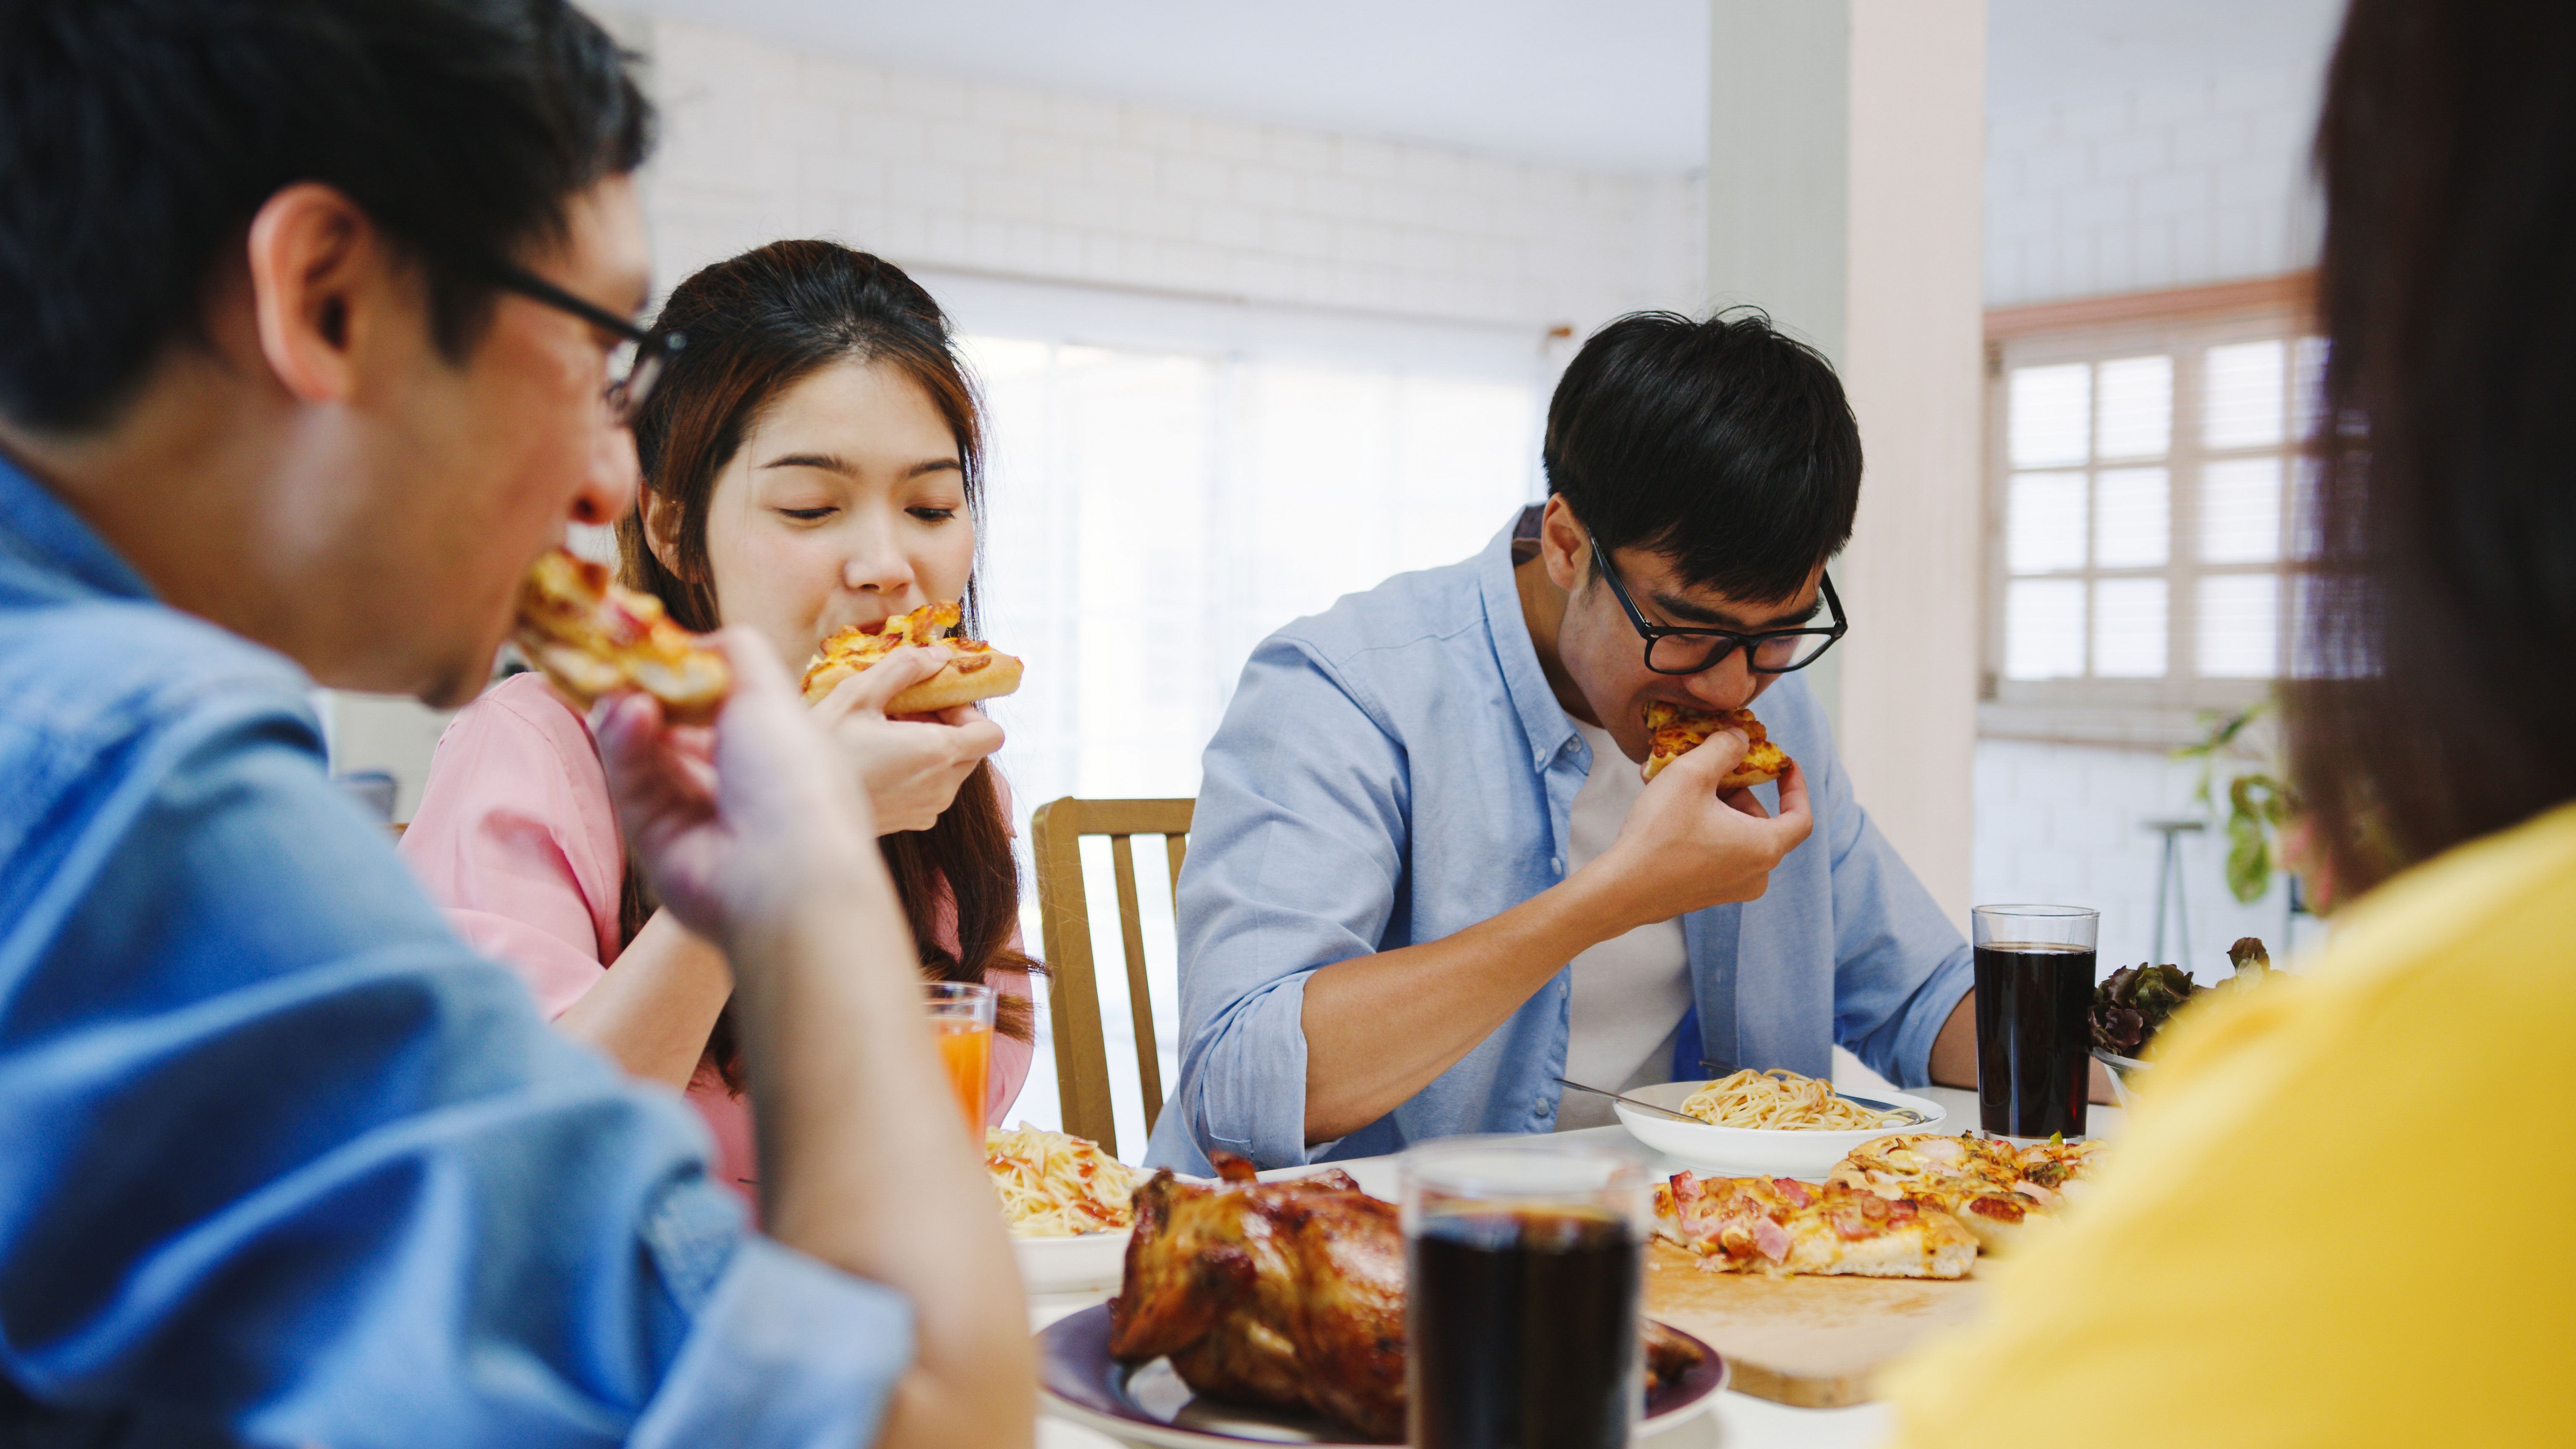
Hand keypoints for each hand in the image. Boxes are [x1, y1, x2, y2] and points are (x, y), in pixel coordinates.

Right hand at [592, 629, 875, 945]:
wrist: (785, 873)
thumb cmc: (796, 777)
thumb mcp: (772, 692)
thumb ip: (733, 652)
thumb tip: (690, 644)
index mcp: (773, 747)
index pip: (718, 704)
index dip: (683, 675)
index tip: (650, 647)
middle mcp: (734, 781)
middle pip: (671, 727)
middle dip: (643, 692)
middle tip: (614, 661)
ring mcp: (693, 813)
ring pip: (643, 753)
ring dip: (629, 715)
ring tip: (618, 688)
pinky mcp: (657, 840)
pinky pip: (631, 785)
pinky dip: (625, 748)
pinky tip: (628, 716)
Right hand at [808, 645, 1005, 833]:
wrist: (791, 808)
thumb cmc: (821, 750)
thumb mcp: (858, 695)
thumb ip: (904, 668)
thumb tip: (938, 655)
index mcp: (937, 754)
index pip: (991, 733)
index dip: (969, 710)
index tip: (933, 700)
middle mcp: (942, 788)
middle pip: (971, 749)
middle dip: (945, 724)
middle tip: (899, 712)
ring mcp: (927, 810)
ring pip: (950, 769)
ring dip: (928, 746)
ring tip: (882, 735)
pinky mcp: (911, 822)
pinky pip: (929, 788)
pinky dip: (915, 770)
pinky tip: (876, 759)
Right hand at [1582, 728, 1812, 931]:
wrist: (1621, 889)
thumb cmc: (1658, 834)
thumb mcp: (1691, 775)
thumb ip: (1723, 748)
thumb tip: (1740, 738)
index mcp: (1764, 848)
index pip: (1800, 816)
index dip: (1796, 786)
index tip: (1783, 764)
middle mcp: (1756, 875)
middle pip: (1763, 822)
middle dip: (1742, 792)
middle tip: (1713, 770)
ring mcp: (1733, 888)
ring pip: (1741, 837)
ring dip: (1720, 808)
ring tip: (1687, 788)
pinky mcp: (1710, 894)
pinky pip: (1722, 854)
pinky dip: (1709, 829)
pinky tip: (1677, 812)